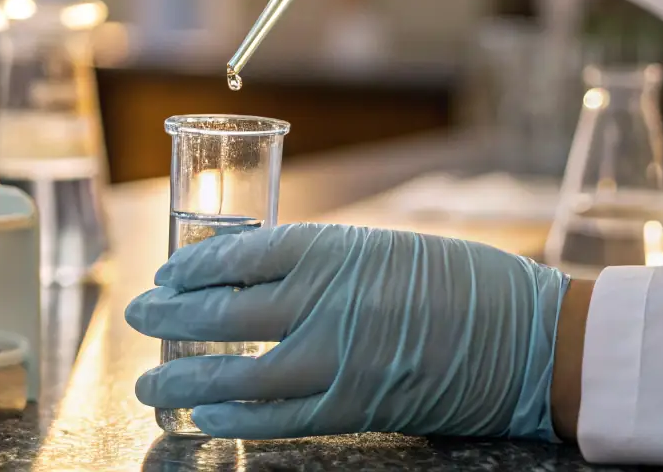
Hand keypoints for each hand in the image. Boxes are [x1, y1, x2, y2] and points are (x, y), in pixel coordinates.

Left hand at [125, 223, 566, 439]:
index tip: (168, 272)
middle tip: (139, 314)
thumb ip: (322, 261)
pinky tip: (206, 416)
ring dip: (183, 379)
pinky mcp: (350, 406)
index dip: (193, 267)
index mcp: (331, 249)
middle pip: (222, 312)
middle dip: (170, 315)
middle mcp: (321, 302)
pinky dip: (234, 417)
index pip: (237, 256)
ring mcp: (333, 359)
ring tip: (149, 382)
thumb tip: (258, 274)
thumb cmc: (459, 280)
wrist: (524, 338)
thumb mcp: (383, 245)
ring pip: (234, 373)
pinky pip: (275, 417)